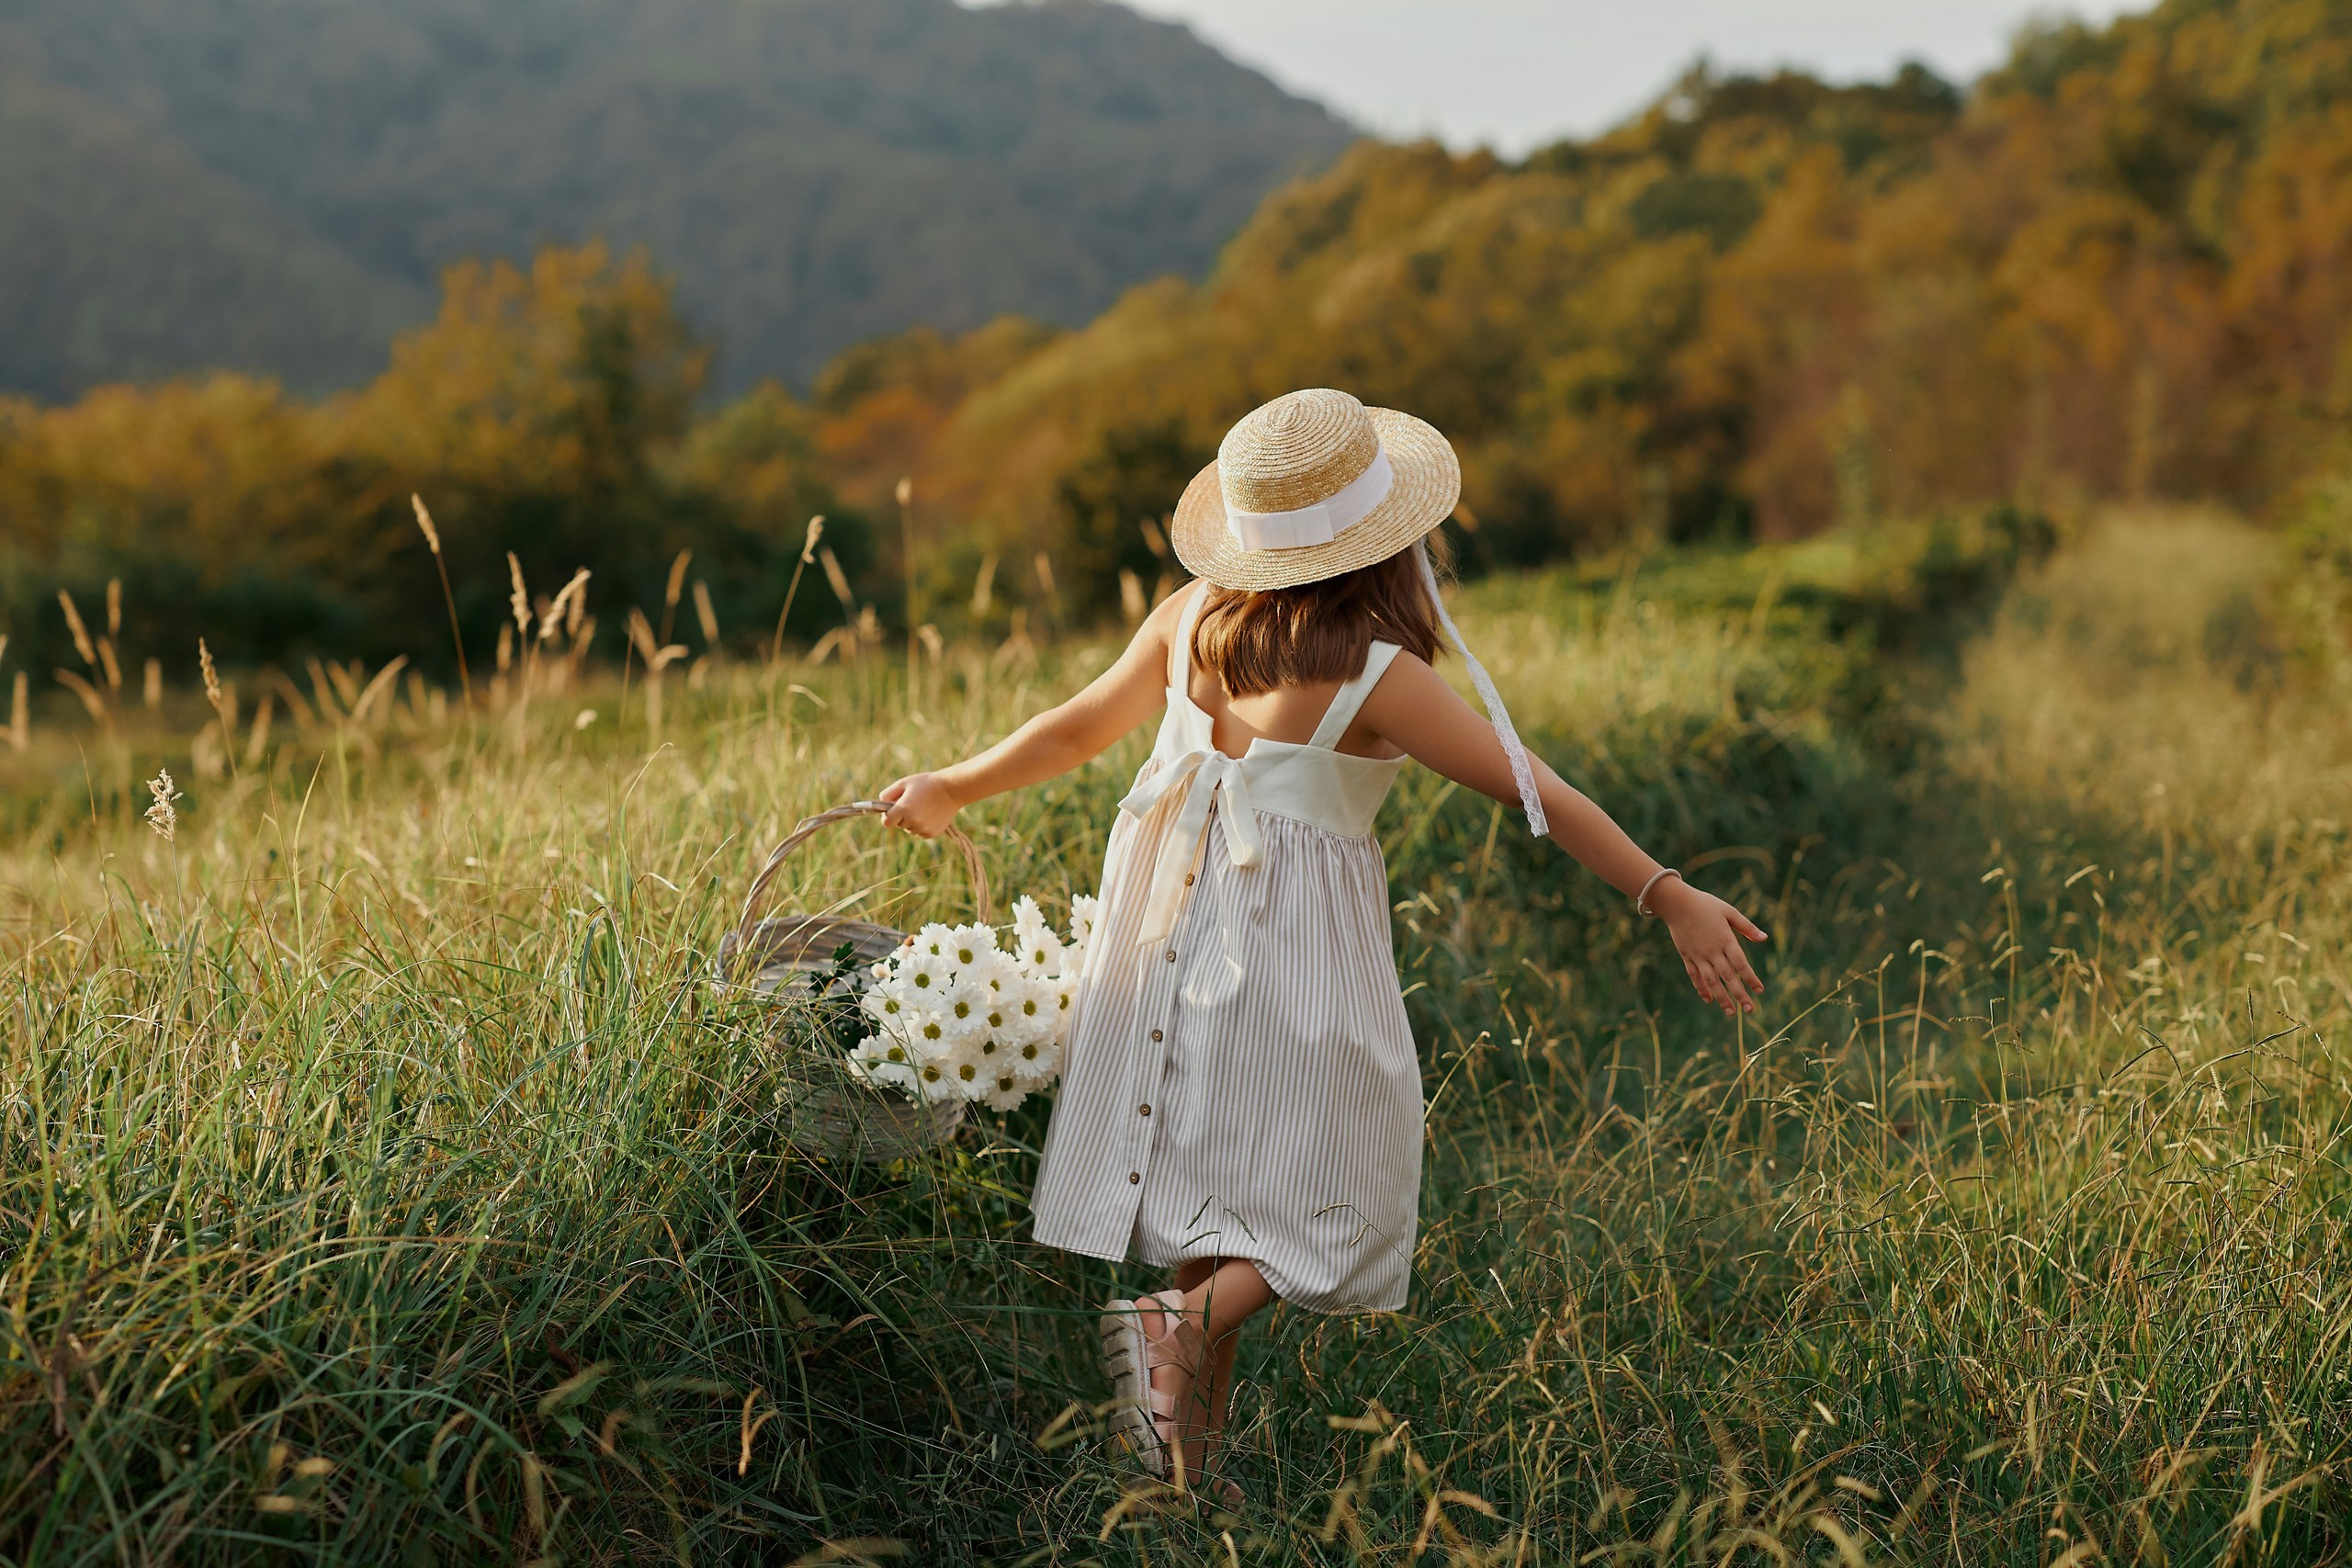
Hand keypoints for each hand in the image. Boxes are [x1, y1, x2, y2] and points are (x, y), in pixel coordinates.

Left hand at [878, 772, 961, 837]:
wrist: (952, 789)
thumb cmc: (927, 783)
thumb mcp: (904, 783)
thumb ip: (888, 794)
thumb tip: (881, 804)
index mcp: (903, 809)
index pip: (886, 822)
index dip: (888, 816)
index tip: (893, 811)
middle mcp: (912, 821)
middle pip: (899, 825)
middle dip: (902, 816)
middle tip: (913, 803)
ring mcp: (923, 829)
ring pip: (910, 829)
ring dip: (913, 821)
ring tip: (924, 807)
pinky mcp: (932, 833)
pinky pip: (921, 832)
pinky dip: (923, 825)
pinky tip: (931, 813)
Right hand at [1654, 878, 1768, 1017]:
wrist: (1676, 903)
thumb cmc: (1705, 904)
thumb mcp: (1729, 911)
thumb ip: (1746, 927)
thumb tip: (1764, 938)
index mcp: (1725, 939)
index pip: (1741, 964)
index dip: (1751, 978)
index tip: (1760, 991)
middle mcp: (1712, 951)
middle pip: (1728, 977)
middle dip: (1739, 994)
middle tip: (1750, 1009)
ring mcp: (1698, 955)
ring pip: (1711, 981)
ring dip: (1721, 998)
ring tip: (1730, 1012)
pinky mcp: (1687, 956)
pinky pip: (1695, 976)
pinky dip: (1701, 989)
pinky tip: (1708, 1000)